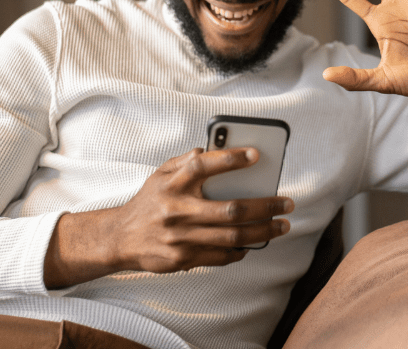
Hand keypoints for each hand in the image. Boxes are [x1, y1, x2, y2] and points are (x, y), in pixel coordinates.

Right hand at [44, 148, 293, 286]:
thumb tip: (210, 148)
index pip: (202, 165)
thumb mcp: (160, 174)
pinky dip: (241, 250)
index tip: (256, 155)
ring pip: (232, 236)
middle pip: (231, 209)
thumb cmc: (148, 202)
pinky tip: (254, 243)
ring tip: (281, 225)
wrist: (120, 238)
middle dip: (265, 206)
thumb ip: (185, 160)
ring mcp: (181, 237)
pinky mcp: (183, 258)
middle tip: (287, 202)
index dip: (230, 159)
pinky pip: (221, 256)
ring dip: (263, 232)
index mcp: (172, 184)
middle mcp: (177, 210)